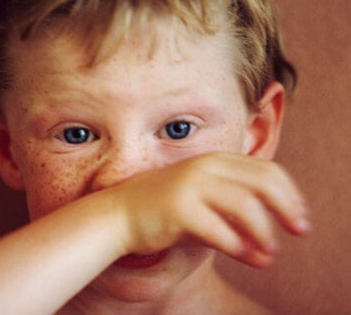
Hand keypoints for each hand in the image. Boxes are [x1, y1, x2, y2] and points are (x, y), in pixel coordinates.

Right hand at [111, 152, 309, 267]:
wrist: (119, 214)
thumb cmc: (164, 209)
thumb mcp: (203, 200)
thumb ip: (233, 209)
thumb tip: (268, 236)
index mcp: (214, 160)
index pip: (267, 169)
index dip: (290, 194)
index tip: (299, 216)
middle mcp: (205, 167)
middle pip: (263, 181)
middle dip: (288, 207)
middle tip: (300, 230)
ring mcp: (190, 184)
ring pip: (244, 205)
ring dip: (264, 232)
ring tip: (271, 253)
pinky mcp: (177, 207)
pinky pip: (218, 229)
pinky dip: (240, 246)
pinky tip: (250, 258)